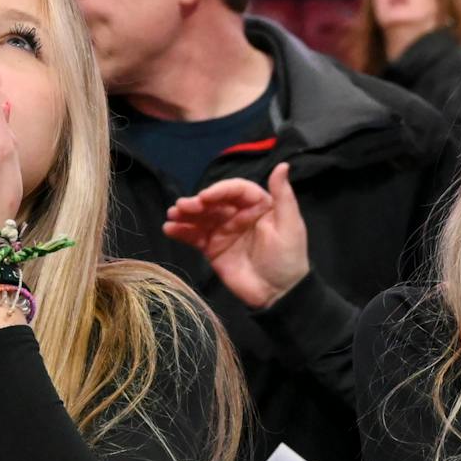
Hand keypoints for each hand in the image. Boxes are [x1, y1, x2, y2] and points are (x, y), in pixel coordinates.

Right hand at [163, 167, 308, 309]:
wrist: (279, 295)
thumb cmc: (288, 258)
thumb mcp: (291, 226)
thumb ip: (283, 196)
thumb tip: (282, 165)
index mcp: (259, 205)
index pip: (236, 190)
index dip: (219, 190)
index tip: (205, 197)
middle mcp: (239, 214)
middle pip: (214, 202)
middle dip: (197, 202)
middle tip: (182, 207)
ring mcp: (224, 231)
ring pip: (201, 217)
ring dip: (185, 214)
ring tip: (172, 216)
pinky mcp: (213, 248)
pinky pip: (194, 236)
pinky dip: (181, 232)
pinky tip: (170, 229)